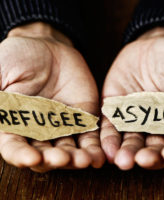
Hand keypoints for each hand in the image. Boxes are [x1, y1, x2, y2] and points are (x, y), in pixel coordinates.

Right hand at [0, 22, 104, 171]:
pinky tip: (99, 156)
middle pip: (46, 155)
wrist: (49, 49)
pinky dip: (94, 147)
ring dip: (77, 158)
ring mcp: (63, 126)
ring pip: (70, 149)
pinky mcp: (83, 118)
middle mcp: (39, 130)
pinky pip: (89, 136)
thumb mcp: (1, 72)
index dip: (21, 155)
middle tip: (62, 158)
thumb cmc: (19, 57)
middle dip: (54, 159)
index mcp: (16, 123)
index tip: (31, 158)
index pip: (15, 147)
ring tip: (85, 160)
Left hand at [101, 27, 163, 169]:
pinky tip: (107, 149)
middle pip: (154, 148)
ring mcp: (135, 119)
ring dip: (127, 152)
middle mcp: (157, 125)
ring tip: (122, 160)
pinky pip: (111, 127)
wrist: (151, 45)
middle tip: (142, 160)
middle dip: (148, 156)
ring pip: (132, 141)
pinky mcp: (116, 111)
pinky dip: (109, 138)